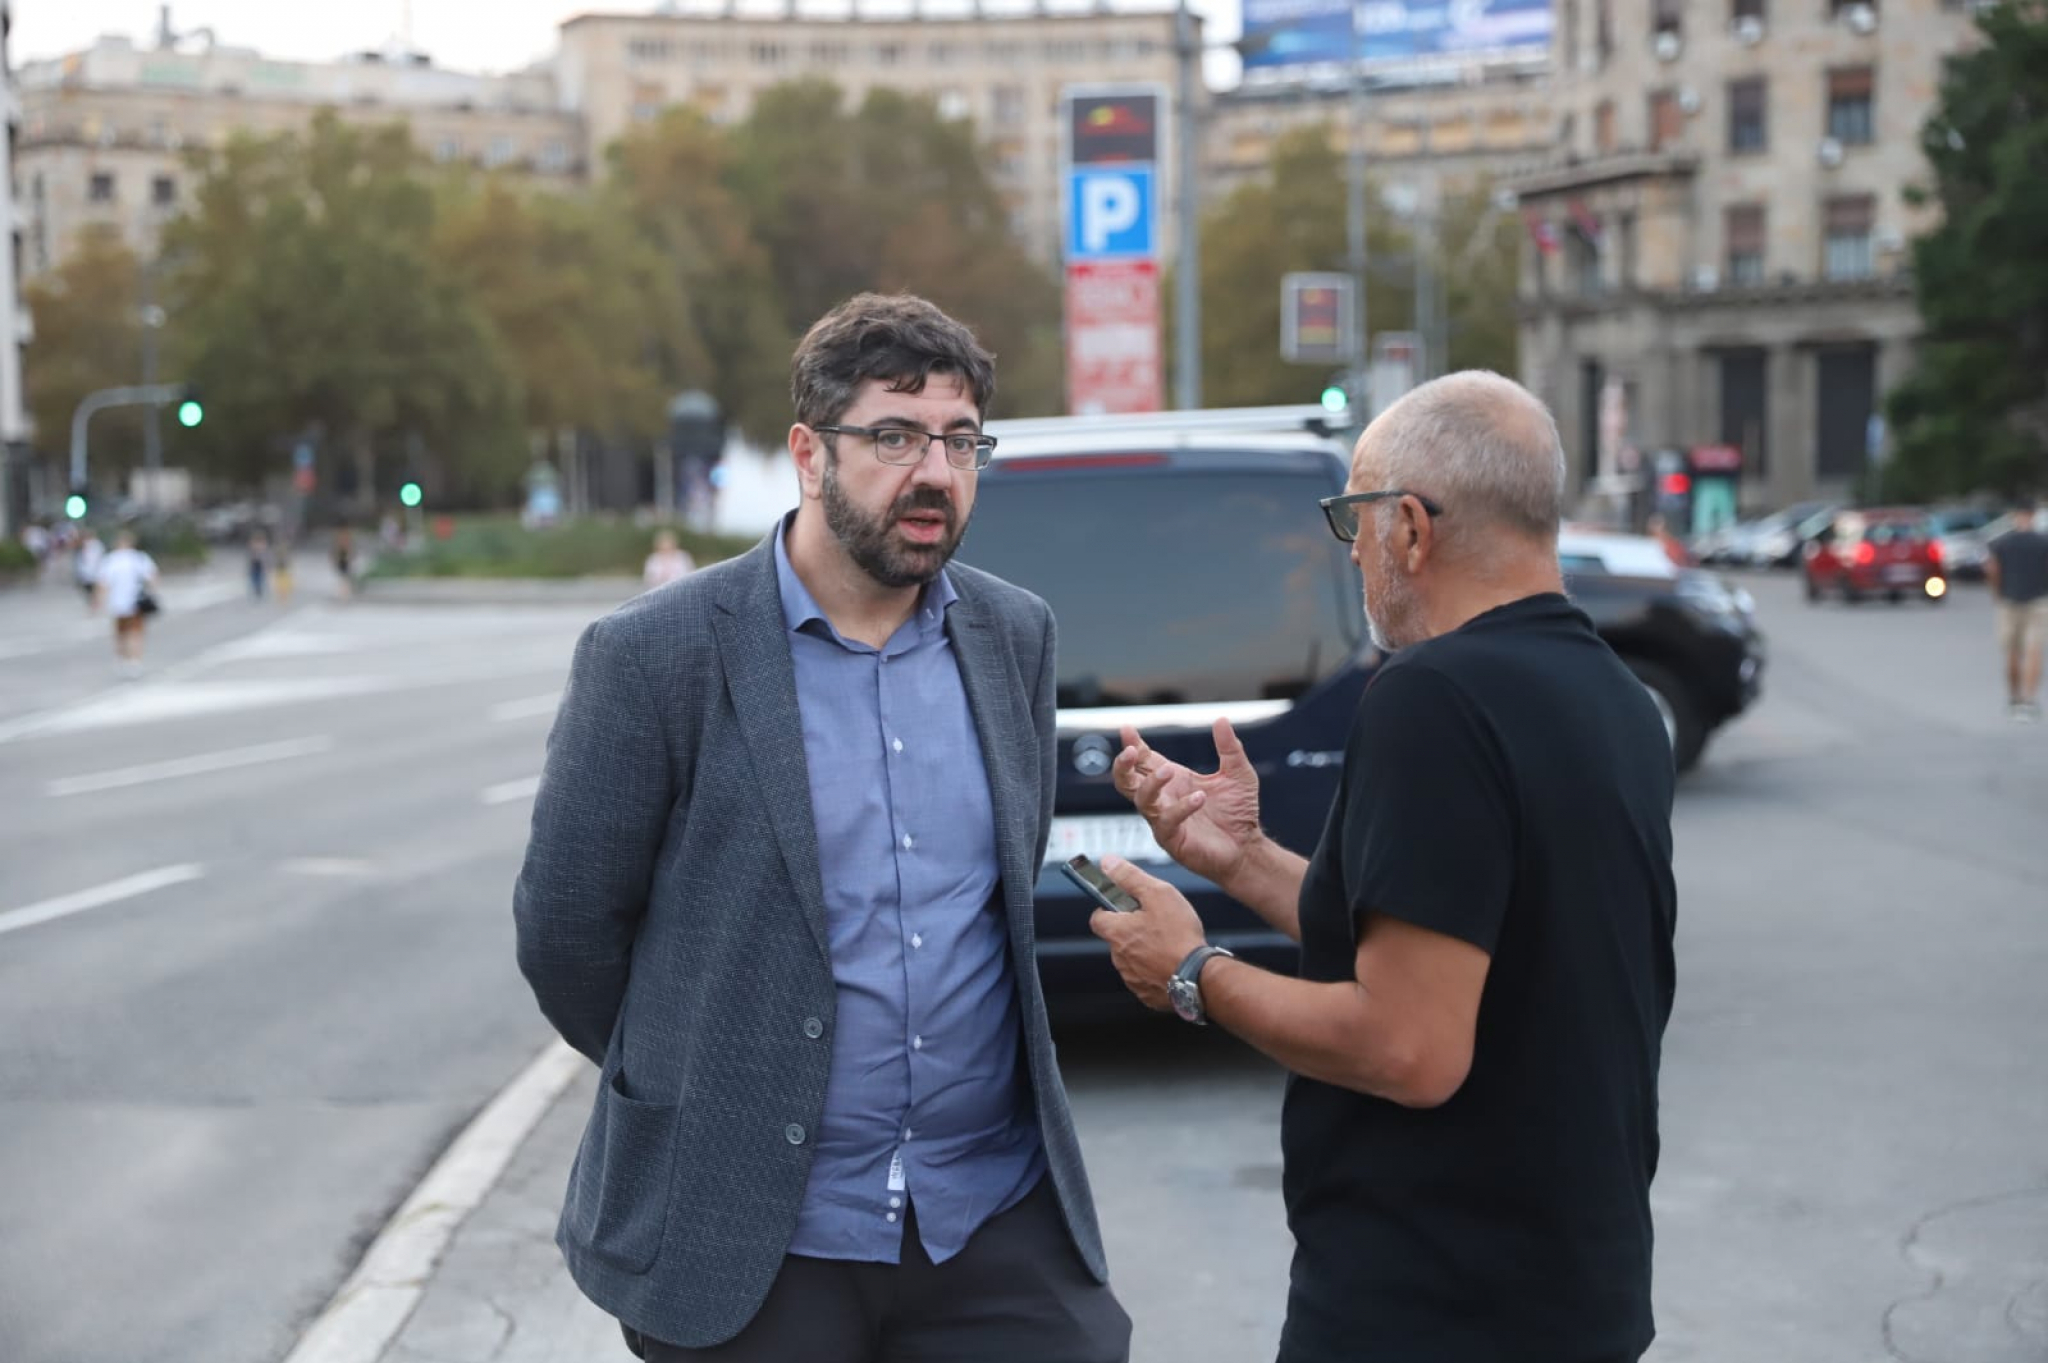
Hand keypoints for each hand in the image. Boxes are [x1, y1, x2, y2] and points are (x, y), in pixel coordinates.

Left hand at [1087, 856, 1207, 1011]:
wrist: (1199, 979)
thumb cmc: (1180, 938)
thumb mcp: (1158, 894)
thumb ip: (1130, 877)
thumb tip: (1109, 863)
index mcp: (1117, 932)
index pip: (1097, 917)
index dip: (1109, 908)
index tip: (1123, 903)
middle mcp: (1119, 957)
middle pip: (1117, 938)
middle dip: (1132, 930)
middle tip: (1157, 922)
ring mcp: (1132, 978)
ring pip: (1132, 958)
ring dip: (1145, 950)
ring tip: (1169, 943)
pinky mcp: (1146, 994)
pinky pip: (1146, 977)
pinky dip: (1156, 970)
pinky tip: (1174, 962)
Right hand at [1111, 718, 1262, 886]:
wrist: (1247, 847)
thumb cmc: (1239, 813)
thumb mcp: (1238, 774)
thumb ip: (1229, 748)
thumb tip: (1221, 720)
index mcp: (1174, 780)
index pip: (1145, 760)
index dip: (1133, 744)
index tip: (1126, 729)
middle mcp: (1164, 799)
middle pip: (1127, 781)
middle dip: (1123, 765)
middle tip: (1130, 752)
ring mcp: (1164, 819)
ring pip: (1141, 799)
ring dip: (1151, 782)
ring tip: (1169, 770)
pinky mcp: (1172, 838)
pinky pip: (1165, 821)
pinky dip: (1180, 807)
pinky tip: (1199, 797)